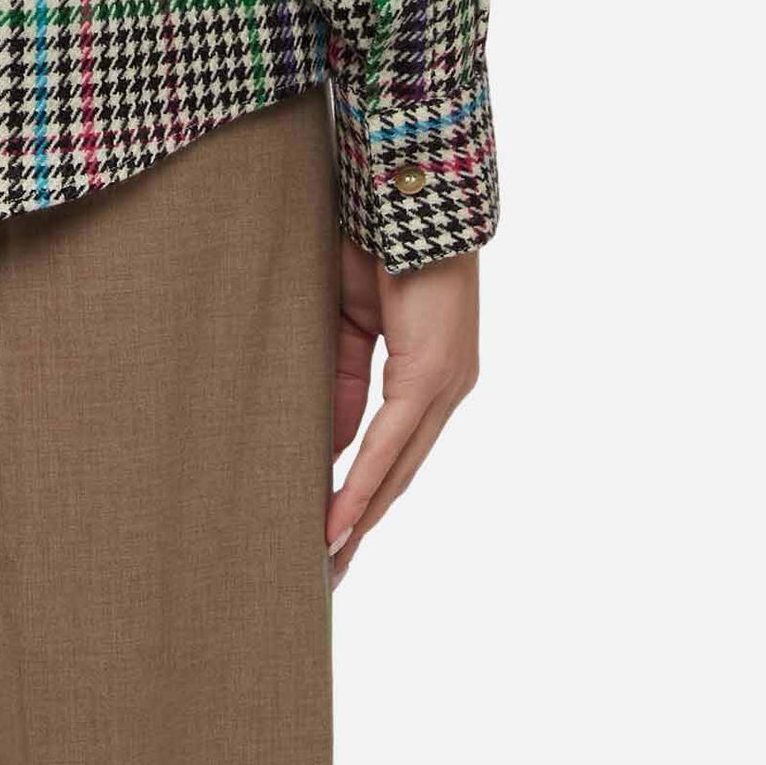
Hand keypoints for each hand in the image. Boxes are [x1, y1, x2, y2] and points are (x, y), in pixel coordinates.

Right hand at [326, 239, 478, 588]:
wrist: (410, 194)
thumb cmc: (374, 239)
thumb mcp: (346, 316)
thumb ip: (338, 373)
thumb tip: (321, 434)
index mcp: (425, 372)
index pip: (389, 449)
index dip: (360, 492)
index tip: (331, 531)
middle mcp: (443, 388)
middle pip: (398, 473)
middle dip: (362, 522)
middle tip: (329, 570)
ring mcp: (444, 384)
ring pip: (397, 468)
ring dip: (361, 517)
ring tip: (328, 561)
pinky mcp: (432, 374)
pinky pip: (390, 440)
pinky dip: (364, 482)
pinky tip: (341, 519)